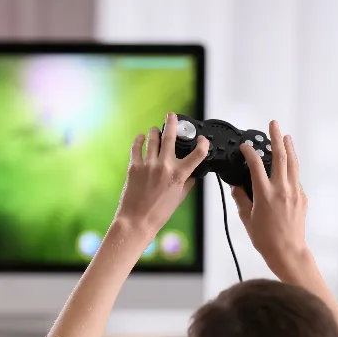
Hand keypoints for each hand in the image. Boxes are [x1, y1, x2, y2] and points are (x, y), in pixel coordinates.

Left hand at [114, 113, 208, 233]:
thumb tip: (192, 173)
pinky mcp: (134, 167)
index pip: (198, 153)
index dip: (203, 144)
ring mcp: (148, 165)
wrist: (137, 220)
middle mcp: (164, 166)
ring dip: (155, 132)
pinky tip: (141, 137)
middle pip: (171, 137)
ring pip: (153, 139)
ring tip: (155, 130)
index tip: (202, 140)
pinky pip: (136, 148)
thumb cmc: (158, 212)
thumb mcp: (180, 197)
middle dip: (172, 123)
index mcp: (179, 175)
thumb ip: (187, 182)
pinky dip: (139, 140)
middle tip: (172, 115)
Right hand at [231, 120, 307, 274]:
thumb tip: (236, 187)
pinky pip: (296, 178)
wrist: (287, 250)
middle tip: (274, 124)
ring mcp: (294, 192)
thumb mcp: (246, 218)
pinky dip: (291, 168)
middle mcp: (282, 189)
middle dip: (277, 137)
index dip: (250, 152)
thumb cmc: (265, 237)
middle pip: (281, 156)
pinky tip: (287, 166)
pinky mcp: (302, 197)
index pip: (256, 165)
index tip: (245, 146)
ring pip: (293, 163)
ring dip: (289, 148)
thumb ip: (241, 198)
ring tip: (285, 136)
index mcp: (264, 193)